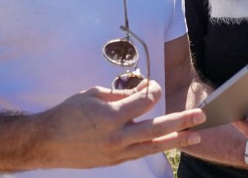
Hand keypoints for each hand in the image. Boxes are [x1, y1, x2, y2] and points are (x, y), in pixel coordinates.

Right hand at [38, 80, 205, 168]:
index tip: (152, 86)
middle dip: (182, 120)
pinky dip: (157, 147)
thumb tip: (143, 91)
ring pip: (154, 146)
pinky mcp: (114, 161)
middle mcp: (116, 137)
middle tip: (201, 115)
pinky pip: (141, 153)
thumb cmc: (67, 114)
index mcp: (110, 116)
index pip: (144, 102)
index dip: (153, 90)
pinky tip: (170, 143)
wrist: (46, 142)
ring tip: (196, 135)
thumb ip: (120, 94)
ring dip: (177, 139)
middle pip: (157, 128)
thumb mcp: (92, 95)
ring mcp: (116, 152)